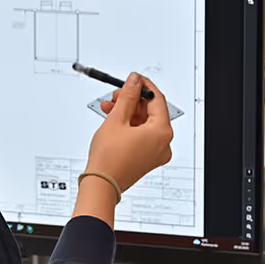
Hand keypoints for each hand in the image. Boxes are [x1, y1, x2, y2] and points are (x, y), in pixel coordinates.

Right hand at [87, 73, 172, 192]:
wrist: (101, 184)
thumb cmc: (109, 158)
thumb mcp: (117, 119)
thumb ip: (127, 96)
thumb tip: (134, 81)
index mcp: (162, 132)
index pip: (157, 100)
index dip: (144, 86)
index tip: (133, 79)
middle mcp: (163, 143)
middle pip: (151, 112)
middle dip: (132, 101)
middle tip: (117, 94)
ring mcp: (155, 153)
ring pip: (144, 123)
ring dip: (127, 113)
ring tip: (109, 107)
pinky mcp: (146, 158)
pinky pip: (141, 135)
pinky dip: (129, 126)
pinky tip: (113, 119)